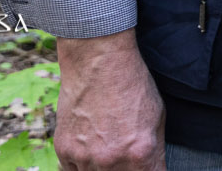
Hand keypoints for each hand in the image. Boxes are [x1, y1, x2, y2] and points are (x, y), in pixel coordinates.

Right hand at [54, 31, 165, 170]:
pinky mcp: (64, 151)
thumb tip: (152, 168)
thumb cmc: (131, 84)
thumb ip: (154, 151)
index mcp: (140, 153)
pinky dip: (82, 165)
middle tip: (124, 153)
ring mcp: (85, 158)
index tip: (144, 166)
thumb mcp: (157, 117)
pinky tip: (90, 148)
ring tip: (106, 147)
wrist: (98, 60)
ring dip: (102, 169)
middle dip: (126, 170)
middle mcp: (111, 160)